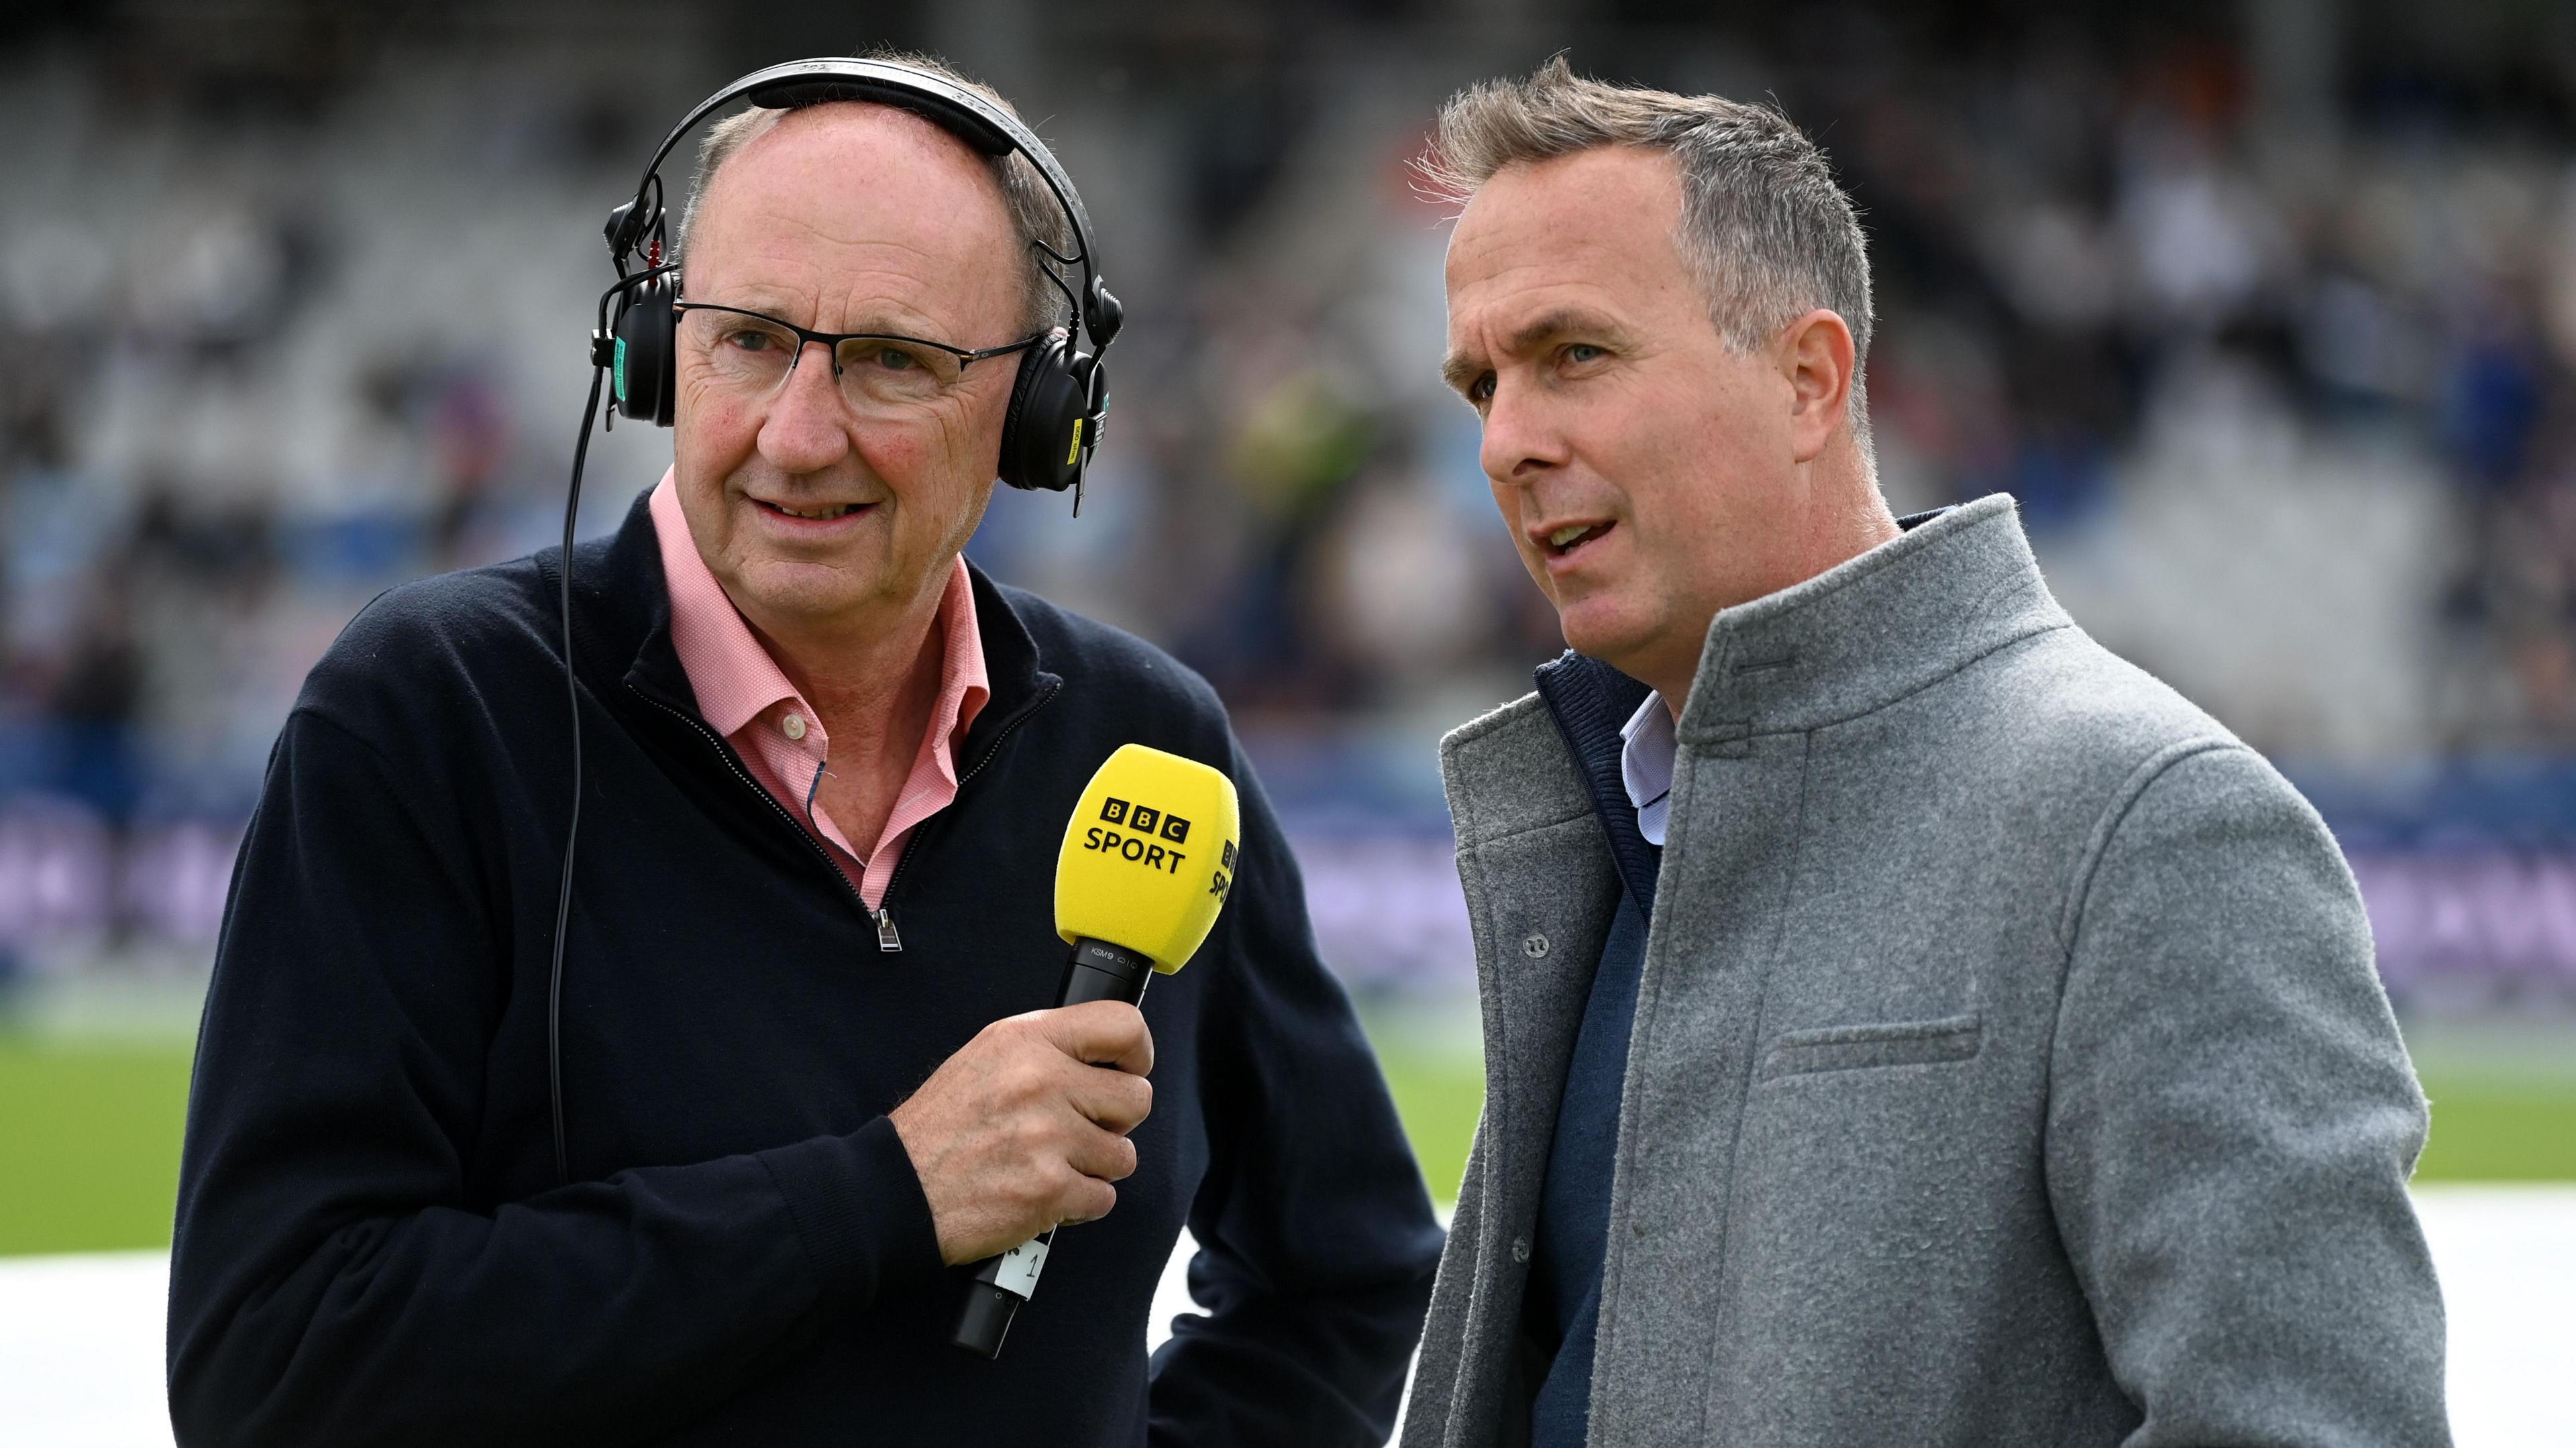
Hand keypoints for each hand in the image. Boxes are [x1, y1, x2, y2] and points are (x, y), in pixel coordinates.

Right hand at [889, 999, 1155, 1264]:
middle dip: (1115, 1121)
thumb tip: (1109, 1056)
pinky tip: (1044, 1192)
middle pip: (1136, 1098)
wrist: (898, 1188)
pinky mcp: (1049, 1191)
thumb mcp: (988, 1056)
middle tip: (1078, 1129)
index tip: (1127, 1070)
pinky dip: (1079, 1204)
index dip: (1138, 1053)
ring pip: (1124, 1155)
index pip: (1123, 1024)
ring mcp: (1047, 1138)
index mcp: (1028, 1040)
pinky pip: (1104, 1198)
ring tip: (1053, 1163)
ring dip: (1094, 1166)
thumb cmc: (943, 1126)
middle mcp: (1042, 1082)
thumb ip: (1048, 1048)